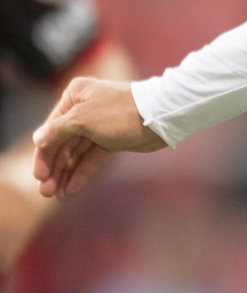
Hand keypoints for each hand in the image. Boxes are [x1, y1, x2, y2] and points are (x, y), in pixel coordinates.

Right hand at [31, 78, 164, 198]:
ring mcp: (98, 126)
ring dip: (65, 174)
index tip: (38, 176)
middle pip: (62, 143)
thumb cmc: (120, 113)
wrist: (161, 117)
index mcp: (74, 96)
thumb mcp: (82, 119)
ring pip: (76, 153)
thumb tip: (38, 139)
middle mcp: (83, 109)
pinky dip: (82, 173)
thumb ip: (57, 131)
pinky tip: (71, 190)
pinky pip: (91, 158)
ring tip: (57, 195)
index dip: (44, 155)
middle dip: (54, 168)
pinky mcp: (111, 140)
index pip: (51, 129)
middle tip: (46, 192)